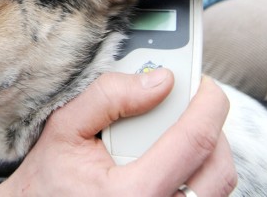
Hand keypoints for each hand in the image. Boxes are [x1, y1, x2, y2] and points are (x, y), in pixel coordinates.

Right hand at [0, 69, 236, 195]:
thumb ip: (108, 97)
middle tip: (191, 106)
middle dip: (212, 128)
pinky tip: (170, 160)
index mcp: (133, 193)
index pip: (194, 142)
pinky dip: (195, 173)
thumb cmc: (48, 179)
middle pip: (218, 169)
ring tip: (176, 133)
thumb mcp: (65, 128)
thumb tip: (158, 81)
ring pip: (215, 188)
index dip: (208, 104)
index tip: (205, 85)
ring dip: (206, 153)